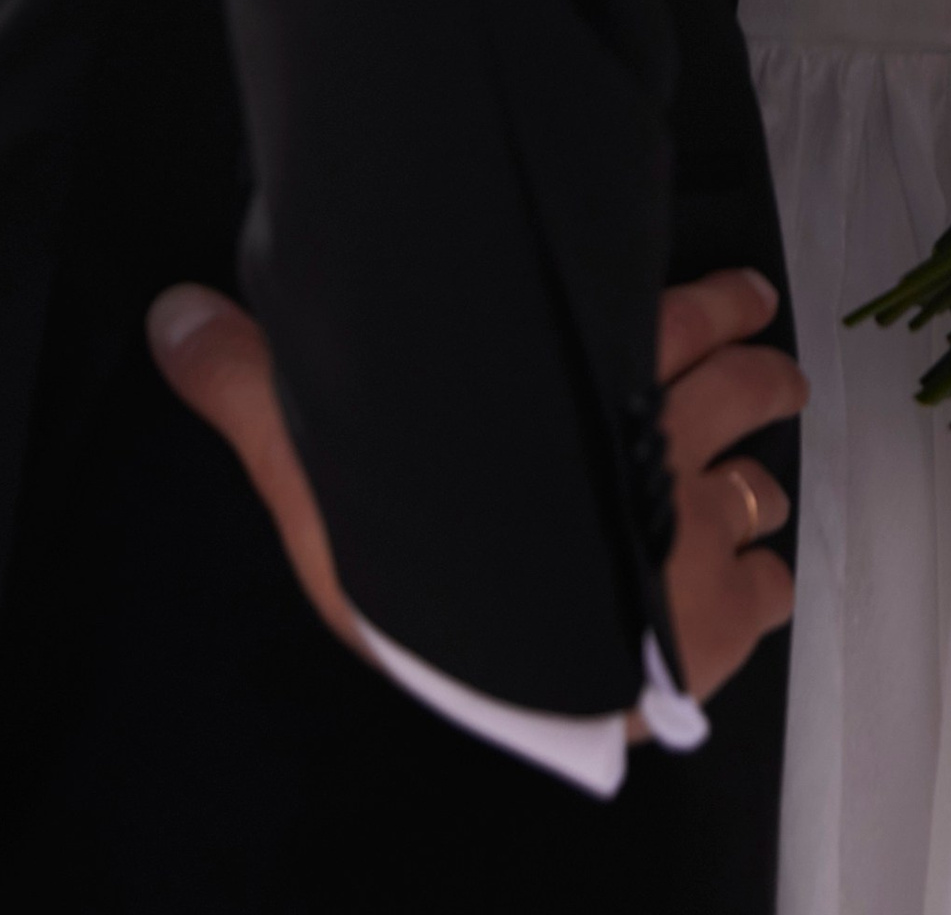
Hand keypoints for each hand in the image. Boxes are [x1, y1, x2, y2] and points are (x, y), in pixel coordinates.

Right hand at [147, 262, 807, 714]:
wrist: (502, 655)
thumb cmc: (414, 556)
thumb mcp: (314, 460)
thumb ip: (252, 380)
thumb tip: (174, 314)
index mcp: (574, 388)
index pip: (670, 321)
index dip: (712, 306)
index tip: (745, 296)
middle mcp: (645, 448)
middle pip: (732, 390)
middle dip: (756, 380)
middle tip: (775, 373)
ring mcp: (687, 534)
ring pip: (753, 482)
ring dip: (764, 467)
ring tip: (772, 463)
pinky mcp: (710, 624)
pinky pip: (762, 592)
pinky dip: (767, 579)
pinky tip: (765, 579)